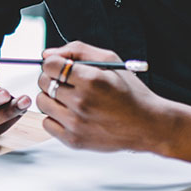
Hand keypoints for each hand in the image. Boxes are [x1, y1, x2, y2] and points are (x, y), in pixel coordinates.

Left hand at [37, 41, 169, 150]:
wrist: (148, 125)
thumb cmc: (129, 91)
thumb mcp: (110, 60)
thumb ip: (77, 50)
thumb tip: (46, 55)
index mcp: (92, 80)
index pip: (50, 65)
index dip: (54, 63)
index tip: (63, 67)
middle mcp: (82, 102)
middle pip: (43, 82)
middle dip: (53, 78)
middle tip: (69, 83)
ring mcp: (76, 124)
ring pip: (42, 102)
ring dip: (52, 98)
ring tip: (71, 99)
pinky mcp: (74, 140)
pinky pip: (47, 123)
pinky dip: (55, 118)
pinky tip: (72, 114)